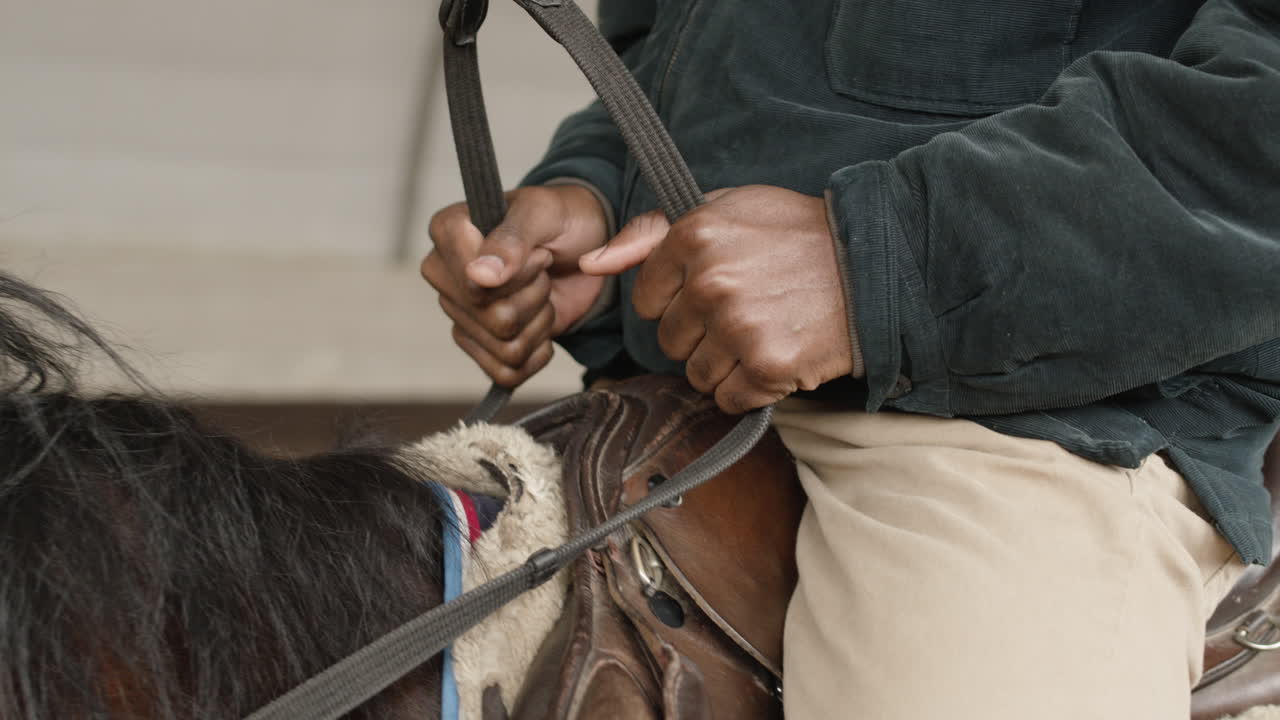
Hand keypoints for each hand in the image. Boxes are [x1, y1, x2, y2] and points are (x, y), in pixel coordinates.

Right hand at [421, 184, 609, 386]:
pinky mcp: (480, 345)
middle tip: (543, 268)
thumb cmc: (561, 219)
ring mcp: (460, 314)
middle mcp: (444, 275)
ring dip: (540, 321)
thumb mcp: (544, 213)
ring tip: (542, 291)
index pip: (474, 281)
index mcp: (447, 232)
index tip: (537, 251)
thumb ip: (512, 239)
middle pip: (493, 318)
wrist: (587, 244)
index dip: (519, 273)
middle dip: (535, 296)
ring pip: (505, 347)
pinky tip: (541, 322)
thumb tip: (478, 276)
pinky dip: (537, 352)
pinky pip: (507, 373)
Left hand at [580, 185, 856, 412]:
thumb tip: (591, 263)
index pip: (648, 300)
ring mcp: (738, 326)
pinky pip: (728, 399)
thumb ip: (650, 234)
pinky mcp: (767, 365)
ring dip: (727, 365)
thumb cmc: (798, 235)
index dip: (680, 302)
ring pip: (696, 374)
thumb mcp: (725, 209)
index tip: (718, 291)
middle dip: (703, 335)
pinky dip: (751, 389)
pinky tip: (778, 355)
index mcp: (694, 236)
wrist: (876, 262)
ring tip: (767, 332)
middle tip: (750, 311)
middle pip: (670, 341)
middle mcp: (710, 281)